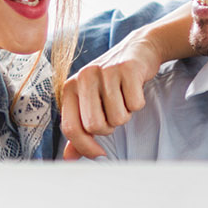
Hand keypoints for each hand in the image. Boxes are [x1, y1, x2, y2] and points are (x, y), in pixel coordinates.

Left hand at [60, 31, 164, 158]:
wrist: (137, 50)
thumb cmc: (112, 81)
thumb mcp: (91, 102)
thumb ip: (79, 129)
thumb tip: (69, 158)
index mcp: (70, 88)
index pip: (71, 128)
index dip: (85, 147)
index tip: (99, 154)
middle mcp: (84, 77)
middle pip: (95, 126)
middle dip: (109, 128)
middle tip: (113, 114)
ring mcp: (106, 71)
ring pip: (117, 118)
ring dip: (125, 114)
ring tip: (123, 98)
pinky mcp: (127, 69)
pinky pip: (135, 104)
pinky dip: (137, 103)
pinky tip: (134, 89)